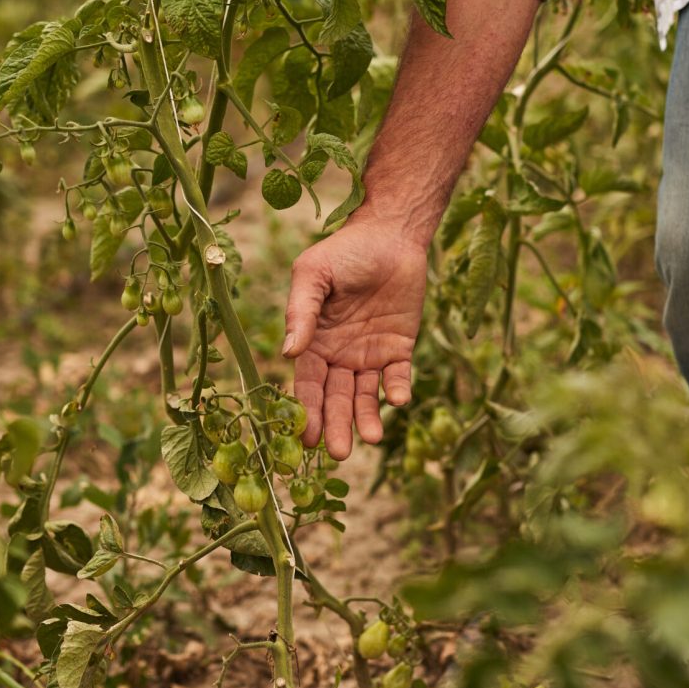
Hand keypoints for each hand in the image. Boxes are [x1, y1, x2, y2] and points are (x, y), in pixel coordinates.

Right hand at [282, 219, 427, 459]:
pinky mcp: (400, 347)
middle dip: (336, 426)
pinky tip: (397, 401)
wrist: (390, 234)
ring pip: (366, 395)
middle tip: (339, 453)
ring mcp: (370, 353)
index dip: (305, 411)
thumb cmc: (344, 251)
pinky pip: (398, 376)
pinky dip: (397, 391)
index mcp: (314, 340)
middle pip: (336, 398)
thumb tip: (288, 353)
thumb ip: (301, 312)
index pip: (308, 384)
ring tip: (371, 438)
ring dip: (367, 418)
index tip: (304, 438)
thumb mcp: (313, 275)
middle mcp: (340, 354)